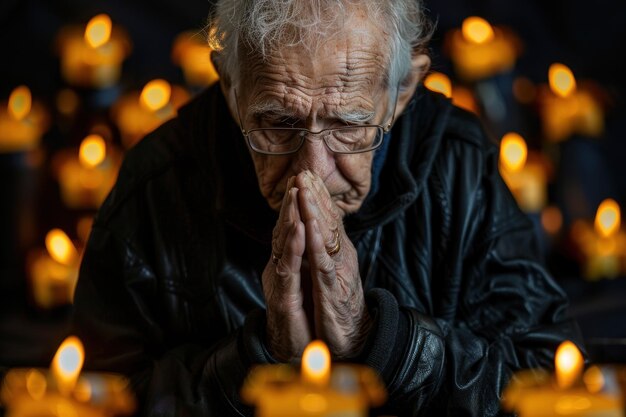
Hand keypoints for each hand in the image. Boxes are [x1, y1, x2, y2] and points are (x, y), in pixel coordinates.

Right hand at [263, 177, 311, 361]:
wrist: (294, 352)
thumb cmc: (301, 317)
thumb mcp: (303, 283)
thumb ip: (302, 260)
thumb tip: (307, 237)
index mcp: (287, 264)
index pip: (291, 229)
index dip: (296, 204)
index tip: (304, 179)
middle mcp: (279, 269)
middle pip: (283, 230)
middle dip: (290, 202)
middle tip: (298, 175)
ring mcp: (279, 282)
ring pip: (283, 244)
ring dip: (289, 217)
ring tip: (296, 194)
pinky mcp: (283, 296)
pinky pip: (288, 268)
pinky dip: (294, 247)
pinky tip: (300, 229)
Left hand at [295, 171, 370, 358]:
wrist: (352, 337)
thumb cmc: (338, 304)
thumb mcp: (330, 271)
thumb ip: (326, 249)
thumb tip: (319, 227)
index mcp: (337, 251)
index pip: (326, 218)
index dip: (316, 195)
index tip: (305, 172)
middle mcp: (340, 256)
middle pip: (327, 220)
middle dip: (315, 194)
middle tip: (305, 169)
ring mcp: (337, 271)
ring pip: (325, 236)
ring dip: (314, 211)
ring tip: (305, 189)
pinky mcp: (333, 289)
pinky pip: (323, 263)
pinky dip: (317, 244)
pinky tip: (310, 227)